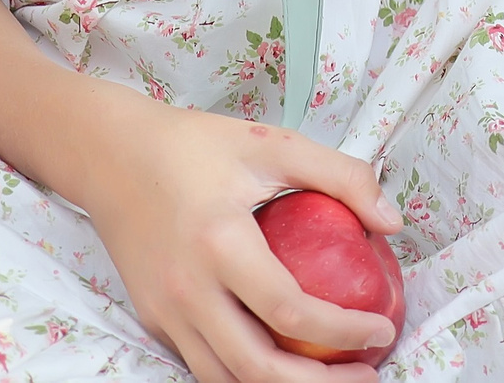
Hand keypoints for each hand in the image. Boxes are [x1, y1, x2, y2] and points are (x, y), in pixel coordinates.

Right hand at [74, 98, 401, 382]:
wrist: (111, 155)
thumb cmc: (195, 146)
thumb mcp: (276, 144)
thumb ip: (342, 177)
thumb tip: (391, 223)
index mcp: (221, 243)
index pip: (288, 311)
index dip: (341, 330)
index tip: (379, 330)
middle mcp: (188, 290)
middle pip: (254, 367)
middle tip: (365, 372)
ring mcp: (165, 312)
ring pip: (224, 378)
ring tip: (330, 376)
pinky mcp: (154, 319)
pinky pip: (203, 363)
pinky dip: (245, 374)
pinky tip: (284, 360)